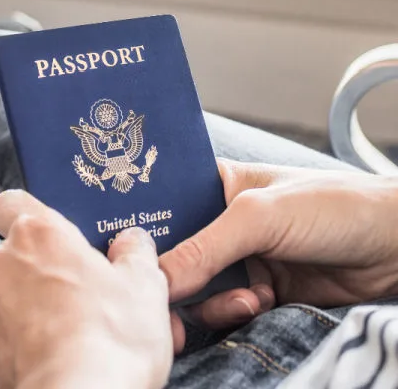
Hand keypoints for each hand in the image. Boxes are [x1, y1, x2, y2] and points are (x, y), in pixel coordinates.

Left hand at [0, 189, 177, 388]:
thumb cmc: (109, 341)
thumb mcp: (144, 287)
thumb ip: (135, 254)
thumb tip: (132, 243)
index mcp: (35, 234)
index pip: (12, 203)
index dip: (30, 218)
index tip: (53, 241)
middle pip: (11, 258)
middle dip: (37, 275)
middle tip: (75, 303)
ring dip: (23, 313)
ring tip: (63, 341)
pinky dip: (11, 350)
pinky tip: (44, 365)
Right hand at [160, 159, 397, 330]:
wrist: (395, 248)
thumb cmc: (331, 207)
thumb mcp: (259, 217)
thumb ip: (205, 248)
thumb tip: (157, 279)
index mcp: (214, 185)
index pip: (163, 206)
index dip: (142, 230)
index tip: (126, 254)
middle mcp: (220, 222)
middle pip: (174, 253)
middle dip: (170, 277)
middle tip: (163, 301)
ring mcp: (239, 258)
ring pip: (196, 287)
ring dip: (210, 300)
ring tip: (243, 300)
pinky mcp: (257, 291)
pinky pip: (223, 309)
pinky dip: (232, 313)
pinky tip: (257, 305)